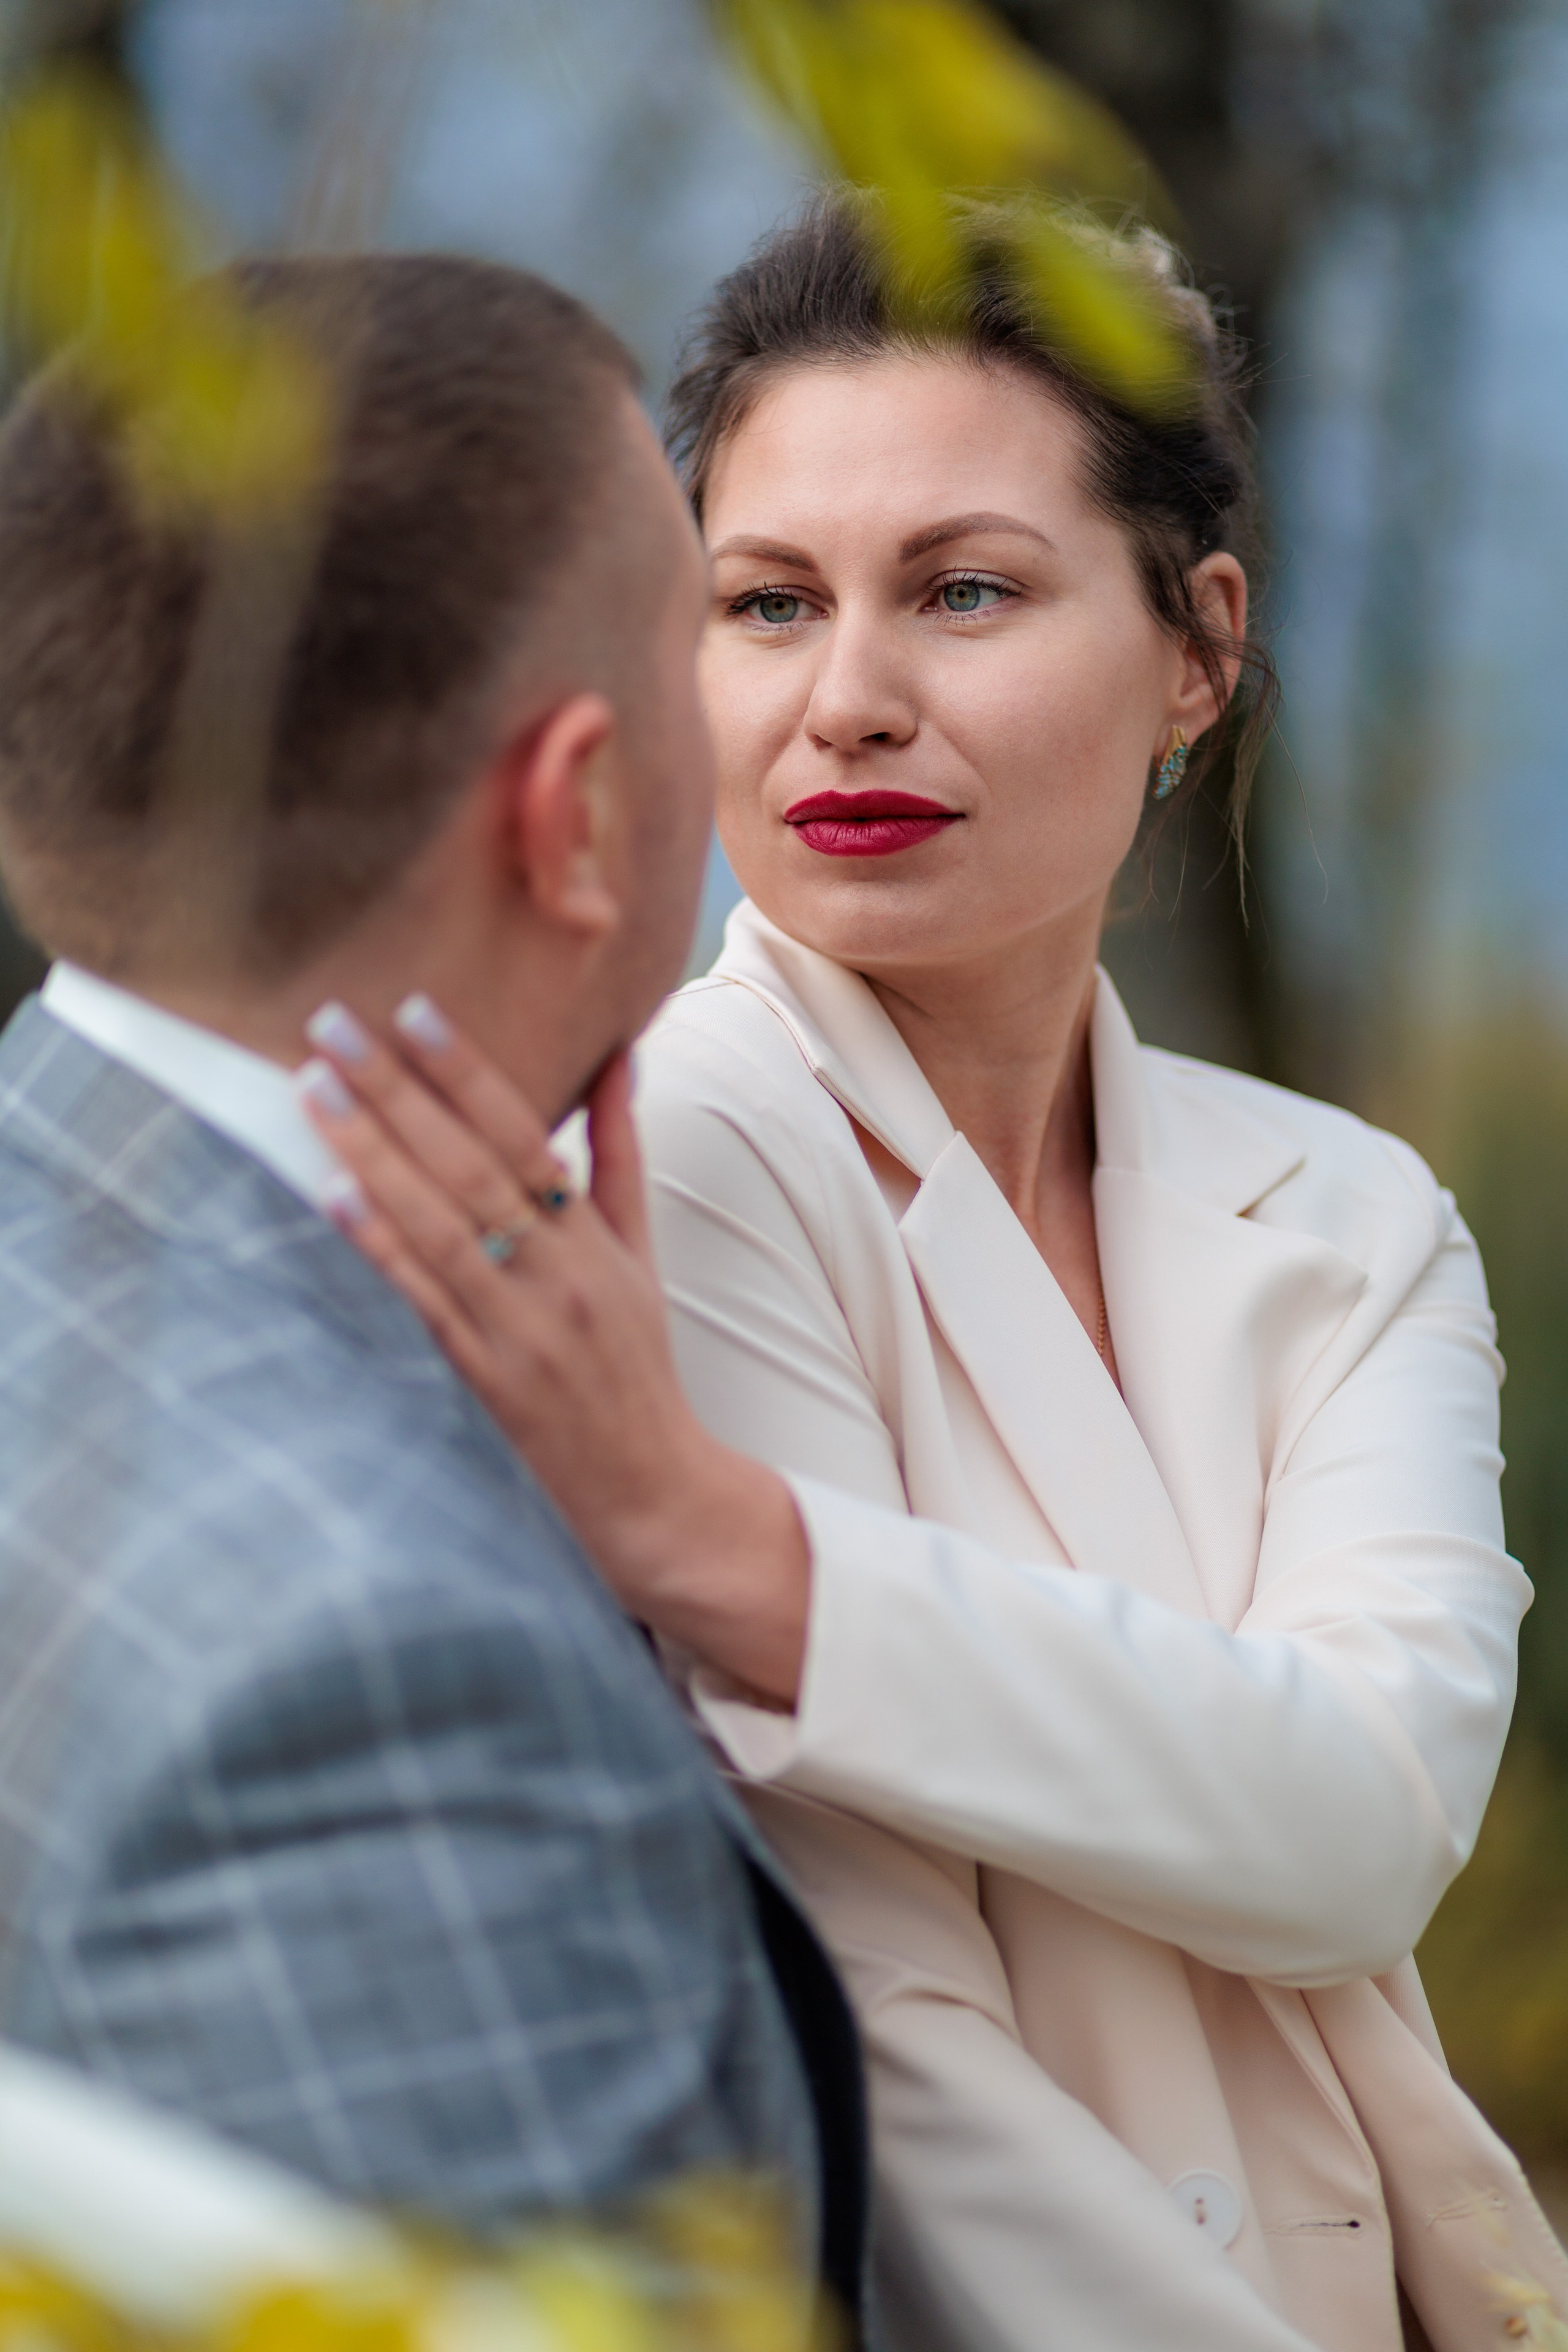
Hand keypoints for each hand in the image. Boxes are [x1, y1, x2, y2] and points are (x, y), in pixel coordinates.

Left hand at [297, 997, 808, 1705]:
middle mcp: (558, 1276)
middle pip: (469, 1167)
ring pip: (437, 1224)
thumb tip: (620, 1056)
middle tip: (333, 1024)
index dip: (470, 1072)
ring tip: (312, 1087)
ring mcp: (517, 1329)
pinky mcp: (481, 1380)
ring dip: (370, 1151)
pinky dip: (377, 1245)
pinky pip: (421, 1300)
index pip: (527, 1136)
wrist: (651, 1488)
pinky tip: (331, 1195)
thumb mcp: (640, 1253)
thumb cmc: (637, 1361)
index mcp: (595, 1239)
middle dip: (397, 1090)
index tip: (417, 1010)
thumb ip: (618, 1153)